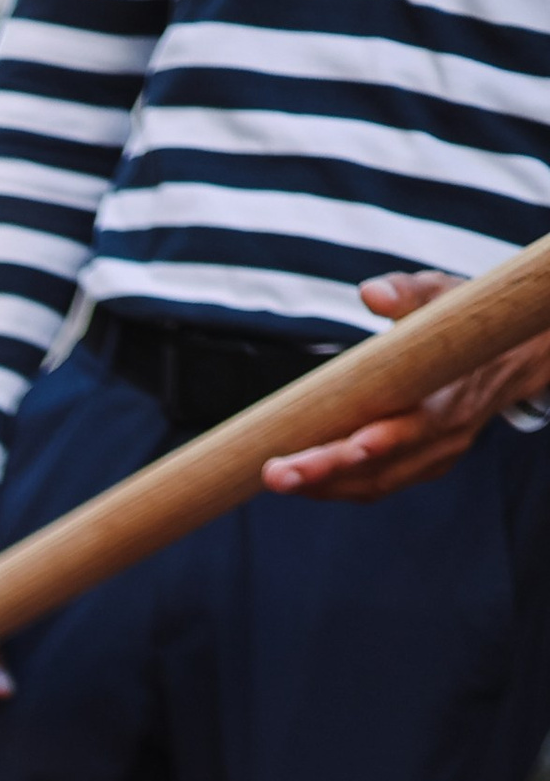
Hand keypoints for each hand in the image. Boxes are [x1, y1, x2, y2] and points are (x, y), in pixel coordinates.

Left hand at [262, 273, 549, 503]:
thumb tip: (370, 292)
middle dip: (326, 472)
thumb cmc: (462, 322)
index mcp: (453, 394)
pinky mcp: (421, 468)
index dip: (382, 440)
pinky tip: (301, 482)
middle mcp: (445, 435)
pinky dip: (336, 487)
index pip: (415, 426)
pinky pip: (375, 486)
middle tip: (275, 474)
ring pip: (374, 485)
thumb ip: (409, 293)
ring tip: (276, 479)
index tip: (346, 446)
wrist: (505, 359)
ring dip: (322, 487)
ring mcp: (434, 457)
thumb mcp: (444, 296)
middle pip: (382, 465)